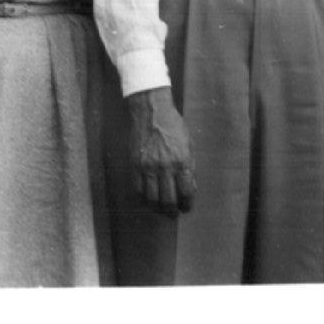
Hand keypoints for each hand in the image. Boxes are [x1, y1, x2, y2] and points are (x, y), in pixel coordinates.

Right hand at [128, 87, 195, 214]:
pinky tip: (147, 199)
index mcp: (182, 161)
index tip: (186, 208)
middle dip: (171, 211)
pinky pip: (137, 189)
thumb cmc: (173, 125)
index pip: (186, 192)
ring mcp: (148, 167)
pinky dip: (142, 198)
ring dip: (156, 208)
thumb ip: (189, 166)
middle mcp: (165, 167)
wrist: (151, 110)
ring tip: (160, 209)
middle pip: (168, 200)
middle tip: (173, 213)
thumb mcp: (188, 144)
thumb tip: (189, 187)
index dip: (187, 204)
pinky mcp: (134, 165)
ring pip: (151, 199)